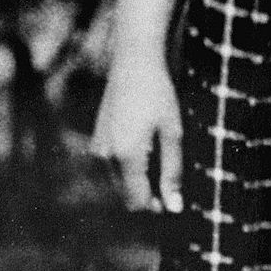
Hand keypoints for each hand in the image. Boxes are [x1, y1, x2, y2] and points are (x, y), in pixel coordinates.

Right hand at [90, 54, 183, 213]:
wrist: (133, 62)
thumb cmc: (158, 95)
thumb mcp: (172, 133)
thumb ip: (172, 172)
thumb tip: (174, 207)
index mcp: (126, 155)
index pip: (138, 201)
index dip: (158, 205)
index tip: (174, 196)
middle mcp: (105, 156)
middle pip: (127, 196)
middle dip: (148, 195)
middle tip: (170, 175)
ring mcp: (97, 148)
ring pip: (118, 184)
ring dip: (138, 181)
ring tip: (158, 155)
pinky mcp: (96, 140)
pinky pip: (112, 168)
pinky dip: (129, 168)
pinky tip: (145, 146)